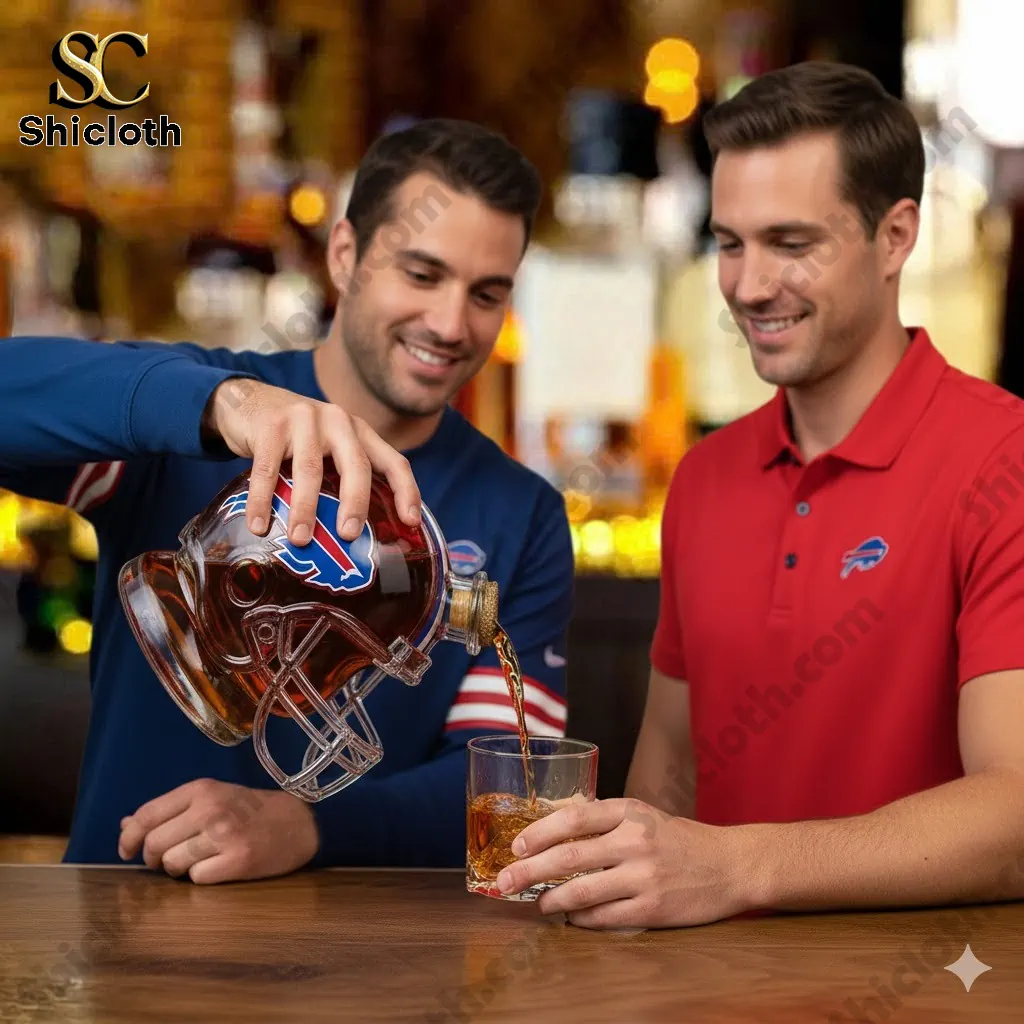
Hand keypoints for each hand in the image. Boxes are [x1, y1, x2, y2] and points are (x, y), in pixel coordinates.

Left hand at [118, 779, 319, 883]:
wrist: (298, 822)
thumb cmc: (250, 810)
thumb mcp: (211, 798)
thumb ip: (170, 810)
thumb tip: (125, 825)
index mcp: (201, 790)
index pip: (147, 814)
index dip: (129, 837)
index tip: (127, 851)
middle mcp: (210, 809)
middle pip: (155, 843)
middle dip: (153, 859)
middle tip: (164, 861)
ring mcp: (224, 835)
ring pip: (173, 864)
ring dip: (177, 869)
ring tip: (195, 862)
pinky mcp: (238, 860)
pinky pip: (197, 878)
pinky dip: (201, 878)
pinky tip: (216, 867)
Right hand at [204, 378, 420, 542]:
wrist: (249, 400)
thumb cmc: (296, 438)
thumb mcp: (329, 448)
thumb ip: (343, 477)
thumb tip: (354, 539)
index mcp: (360, 432)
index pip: (393, 462)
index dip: (406, 491)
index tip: (411, 522)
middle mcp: (338, 421)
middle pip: (356, 466)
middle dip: (355, 503)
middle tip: (348, 535)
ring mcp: (305, 420)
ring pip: (310, 470)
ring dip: (305, 509)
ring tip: (300, 540)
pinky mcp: (271, 425)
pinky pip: (267, 470)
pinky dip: (262, 500)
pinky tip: (258, 525)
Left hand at [494, 798, 763, 928]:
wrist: (730, 864)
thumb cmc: (679, 838)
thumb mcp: (642, 814)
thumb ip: (603, 818)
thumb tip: (553, 822)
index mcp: (629, 811)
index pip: (573, 816)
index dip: (539, 832)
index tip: (516, 845)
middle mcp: (634, 841)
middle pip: (568, 856)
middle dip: (529, 870)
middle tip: (505, 880)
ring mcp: (644, 877)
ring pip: (581, 891)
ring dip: (551, 899)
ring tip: (538, 903)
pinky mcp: (653, 908)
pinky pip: (604, 917)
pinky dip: (580, 918)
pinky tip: (571, 917)